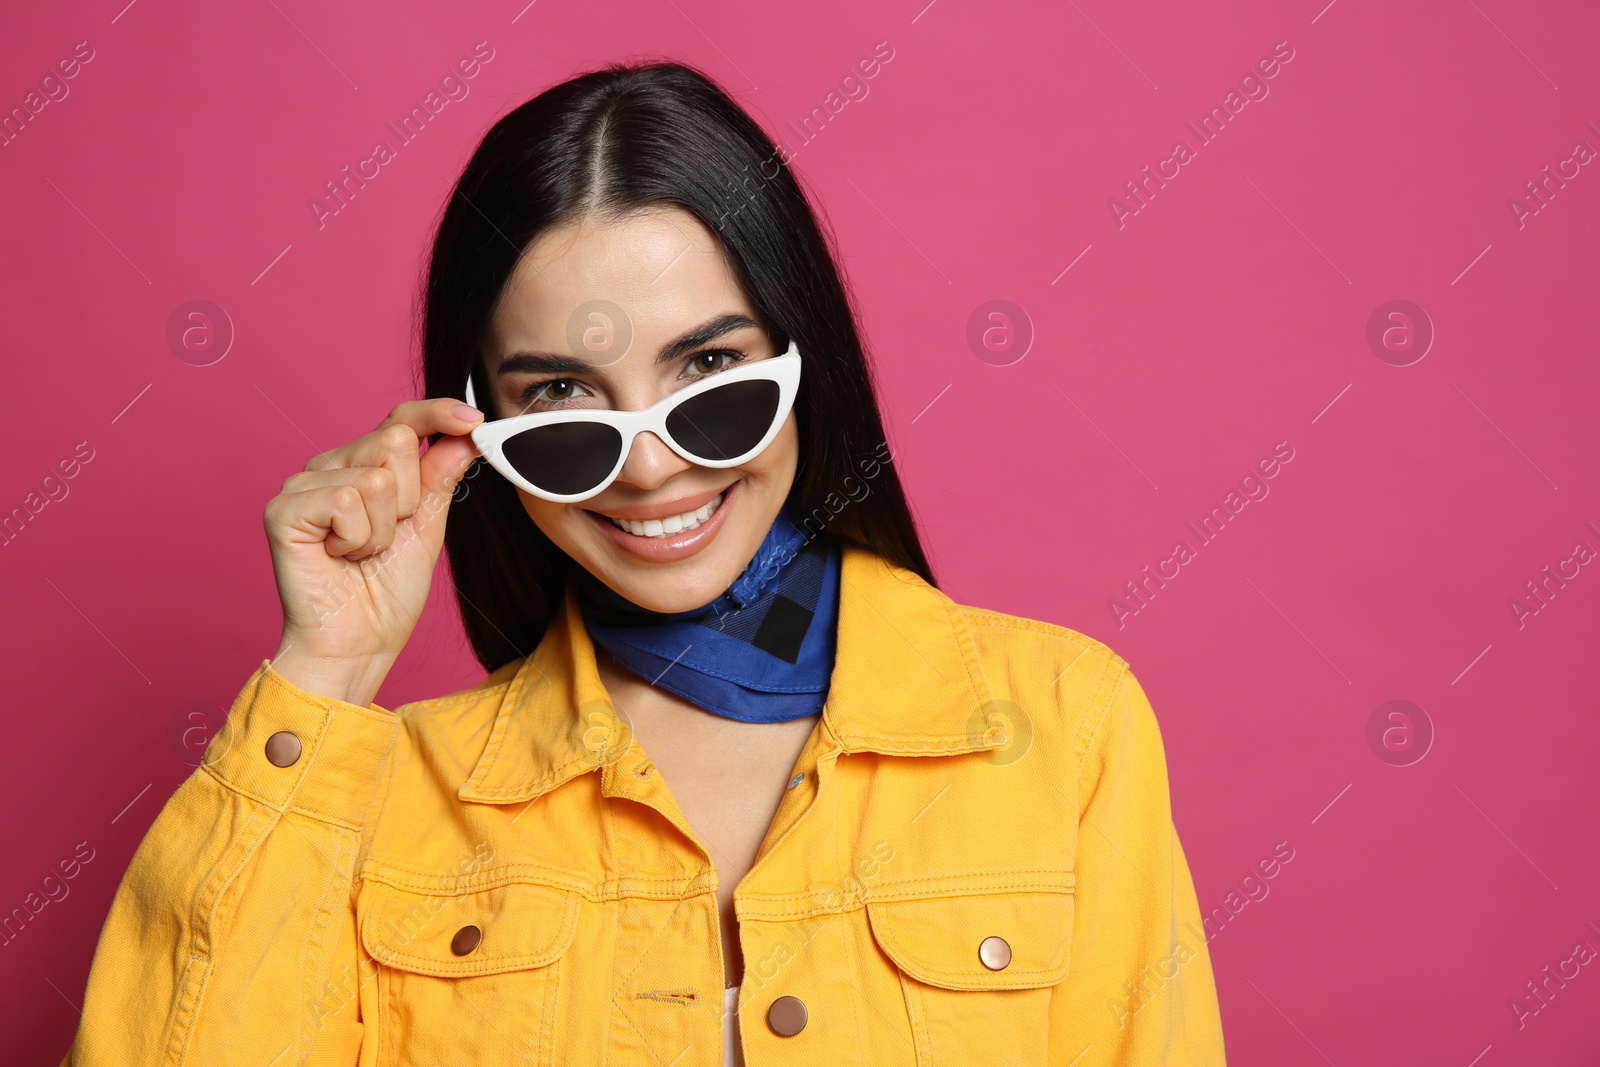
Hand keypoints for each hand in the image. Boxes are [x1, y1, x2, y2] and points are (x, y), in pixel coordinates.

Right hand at [263, 399, 483, 705]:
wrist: (359, 644)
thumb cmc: (386, 594)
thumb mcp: (427, 528)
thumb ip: (440, 478)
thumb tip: (466, 434)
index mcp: (361, 467)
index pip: (401, 420)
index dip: (437, 413)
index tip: (474, 420)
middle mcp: (329, 467)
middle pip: (395, 441)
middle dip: (410, 500)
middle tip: (385, 539)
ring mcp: (302, 486)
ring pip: (376, 477)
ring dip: (383, 529)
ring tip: (360, 554)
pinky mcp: (284, 510)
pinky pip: (346, 500)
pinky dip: (356, 538)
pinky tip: (337, 557)